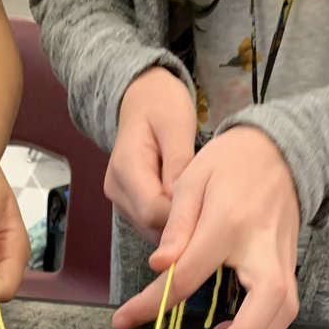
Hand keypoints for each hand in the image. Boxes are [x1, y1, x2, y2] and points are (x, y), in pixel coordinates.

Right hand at [105, 67, 196, 244]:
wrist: (141, 98)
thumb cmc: (162, 105)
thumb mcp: (177, 124)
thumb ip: (179, 163)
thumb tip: (182, 201)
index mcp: (126, 167)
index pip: (152, 211)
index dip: (181, 218)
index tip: (209, 209)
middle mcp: (116, 189)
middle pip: (151, 225)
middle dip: (181, 224)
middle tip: (212, 210)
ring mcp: (120, 199)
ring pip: (151, 229)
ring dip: (177, 225)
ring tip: (201, 206)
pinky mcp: (127, 205)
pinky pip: (150, 224)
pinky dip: (170, 222)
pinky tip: (188, 207)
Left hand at [112, 127, 300, 328]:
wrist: (281, 152)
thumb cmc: (229, 165)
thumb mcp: (192, 181)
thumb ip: (176, 225)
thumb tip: (159, 264)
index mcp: (229, 223)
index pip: (188, 275)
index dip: (153, 303)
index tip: (125, 320)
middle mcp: (262, 245)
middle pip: (267, 301)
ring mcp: (282, 258)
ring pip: (284, 311)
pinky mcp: (290, 267)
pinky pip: (284, 308)